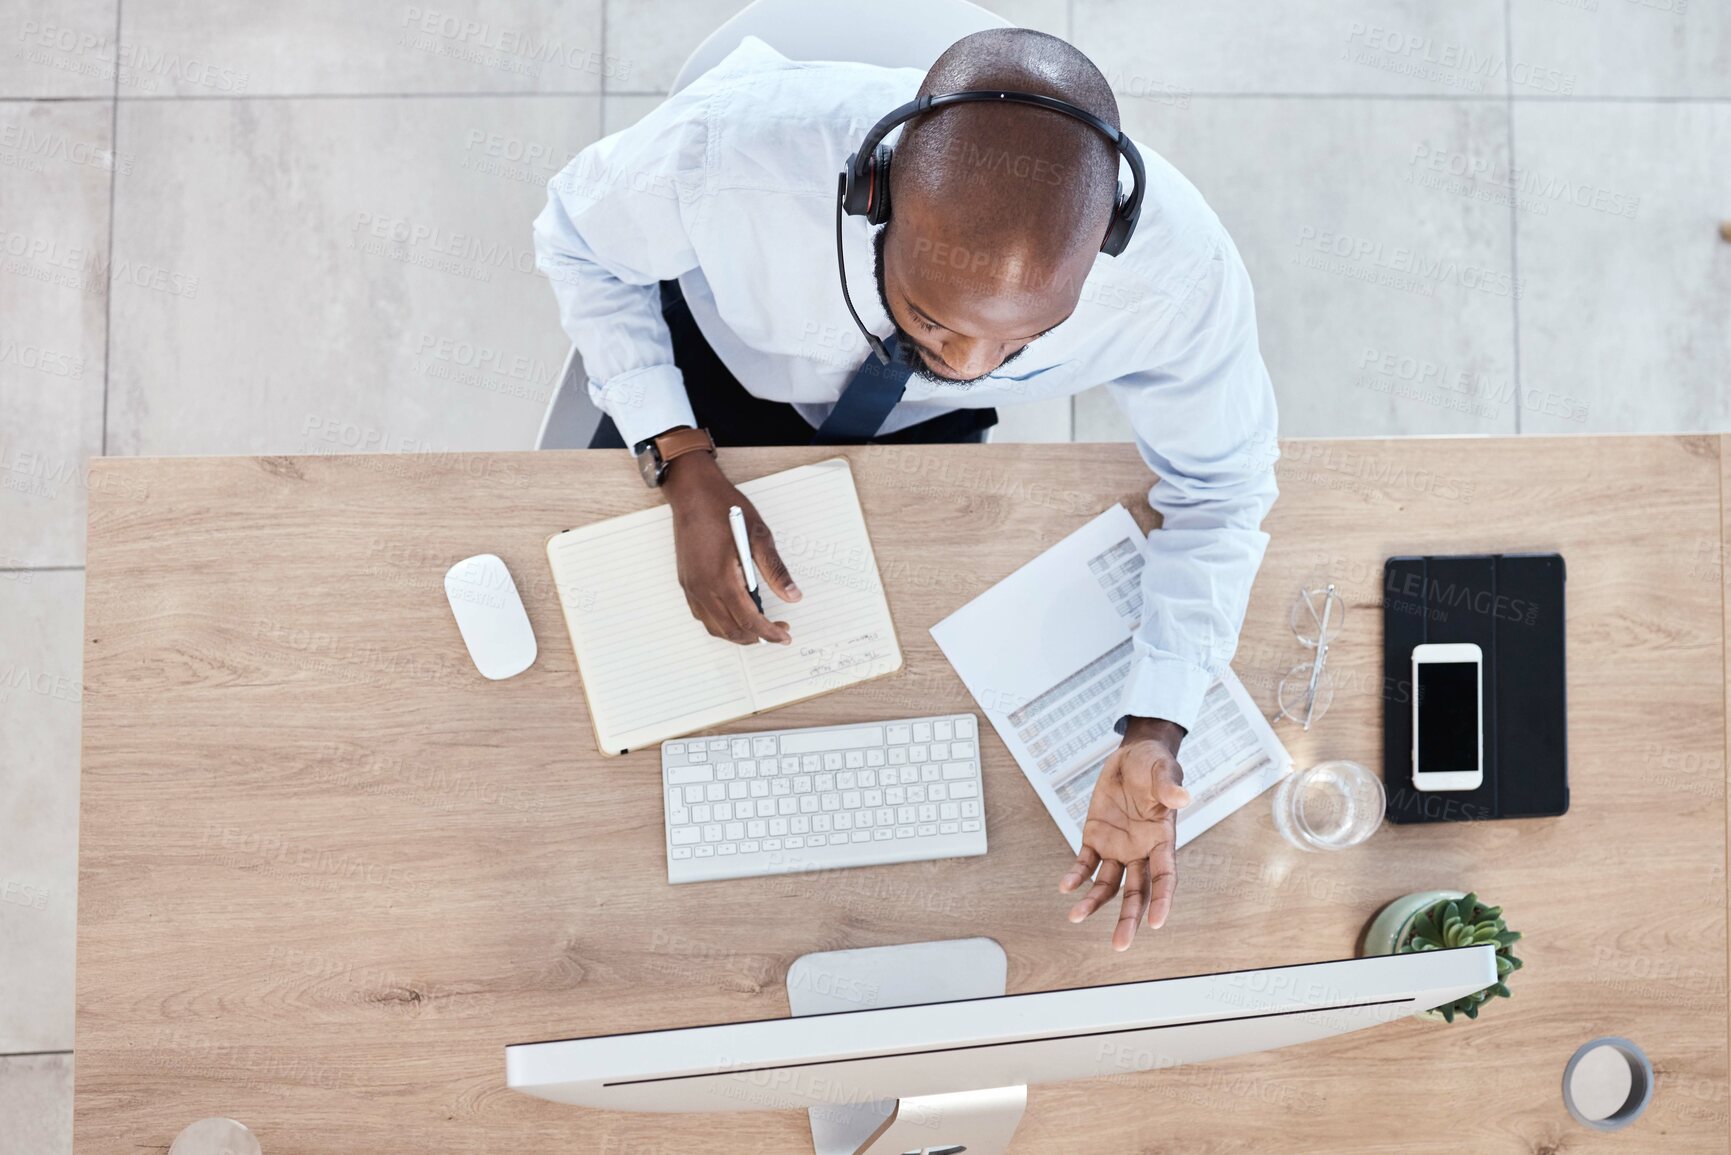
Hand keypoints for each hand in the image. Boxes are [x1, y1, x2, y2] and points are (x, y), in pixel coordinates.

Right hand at [663, 451, 800, 644]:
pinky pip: (702, 615)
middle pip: (731, 630)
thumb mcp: (759, 536)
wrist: (692, 492)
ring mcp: (691, 586)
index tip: (785, 636)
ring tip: (759, 626)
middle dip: (757, 637)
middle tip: (778, 630)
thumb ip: (776, 570)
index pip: (749, 620)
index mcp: (722, 577)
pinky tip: (735, 613)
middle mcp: (703, 587)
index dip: (770, 633)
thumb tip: (793, 595)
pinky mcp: (686, 582)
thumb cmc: (723, 508)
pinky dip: (721, 623)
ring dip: (738, 634)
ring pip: (715, 627)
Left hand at [1059, 717, 1190, 950]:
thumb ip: (1169, 787)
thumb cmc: (1155, 765)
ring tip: (1075, 916)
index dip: (1162, 900)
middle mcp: (1141, 851)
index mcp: (1162, 840)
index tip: (1156, 923)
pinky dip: (1076, 875)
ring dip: (1093, 902)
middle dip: (1129, 919)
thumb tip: (1182, 797)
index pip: (1165, 877)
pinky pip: (1085, 862)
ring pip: (1108, 885)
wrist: (1133, 755)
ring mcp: (1118, 847)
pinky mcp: (1096, 837)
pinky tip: (1065, 886)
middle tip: (1120, 945)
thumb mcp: (1163, 771)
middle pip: (1137, 892)